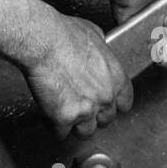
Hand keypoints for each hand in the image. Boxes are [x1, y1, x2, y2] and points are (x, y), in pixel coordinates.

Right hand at [23, 16, 132, 140]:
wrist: (41, 40)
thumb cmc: (63, 33)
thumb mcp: (93, 34)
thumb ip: (101, 52)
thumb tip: (98, 53)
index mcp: (116, 78)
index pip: (125, 104)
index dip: (113, 105)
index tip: (105, 104)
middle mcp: (105, 98)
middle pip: (106, 120)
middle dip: (93, 115)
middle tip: (80, 105)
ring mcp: (85, 110)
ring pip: (85, 132)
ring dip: (75, 125)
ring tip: (64, 112)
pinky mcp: (63, 118)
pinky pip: (61, 133)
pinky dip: (53, 126)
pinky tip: (49, 114)